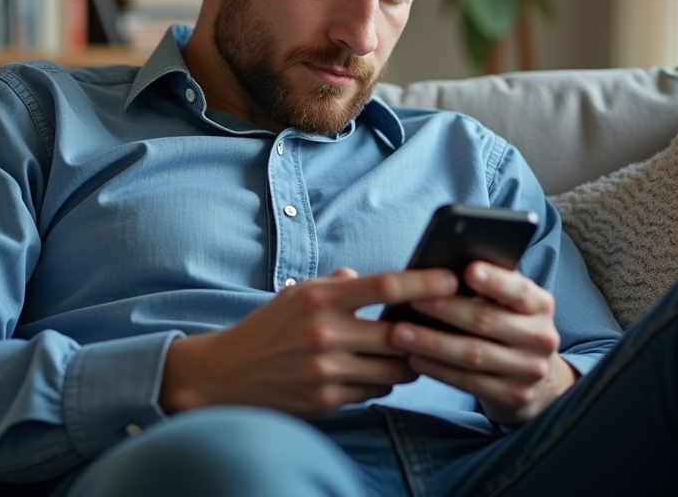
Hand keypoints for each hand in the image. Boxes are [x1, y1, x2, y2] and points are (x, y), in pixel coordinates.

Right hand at [159, 266, 459, 416]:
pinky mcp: (328, 401)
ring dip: (406, 362)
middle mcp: (326, 333)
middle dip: (423, 332)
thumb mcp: (297, 294)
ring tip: (405, 352)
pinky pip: (375, 393)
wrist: (227, 374)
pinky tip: (372, 373)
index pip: (384, 286)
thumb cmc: (267, 329)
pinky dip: (380, 383)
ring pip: (394, 370)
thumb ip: (337, 284)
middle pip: (400, 334)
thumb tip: (368, 277)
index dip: (423, 284)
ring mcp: (327, 371)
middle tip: (438, 326)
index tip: (451, 281)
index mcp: (320, 299)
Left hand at [388, 261, 576, 424]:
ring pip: (473, 355)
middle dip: (445, 309)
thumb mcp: (508, 302)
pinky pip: (469, 382)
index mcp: (540, 305)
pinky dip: (438, 370)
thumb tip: (441, 267)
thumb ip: (487, 285)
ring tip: (399, 333)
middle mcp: (541, 337)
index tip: (468, 270)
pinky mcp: (515, 396)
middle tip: (411, 299)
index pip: (518, 290)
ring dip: (432, 343)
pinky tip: (413, 359)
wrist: (536, 376)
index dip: (494, 281)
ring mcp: (529, 370)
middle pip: (486, 321)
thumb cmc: (507, 323)